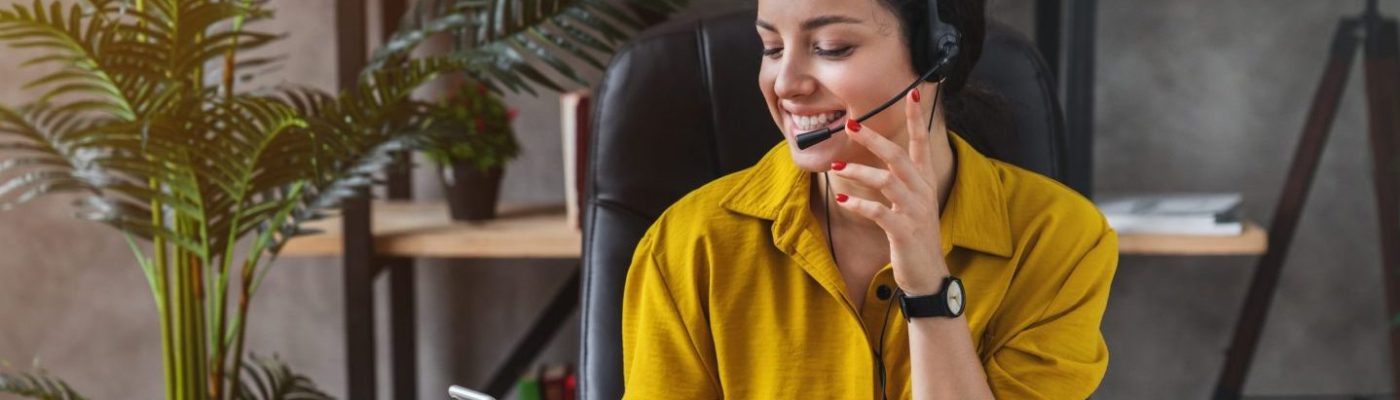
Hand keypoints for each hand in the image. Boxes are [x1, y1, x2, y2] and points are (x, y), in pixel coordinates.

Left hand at [830, 87, 948, 294]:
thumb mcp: (911, 204)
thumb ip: (898, 182)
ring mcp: (915, 211)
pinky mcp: (904, 231)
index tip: (911, 94)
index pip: (921, 143)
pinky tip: (842, 198)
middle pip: (898, 156)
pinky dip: (858, 204)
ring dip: (858, 172)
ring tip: (835, 167)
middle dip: (873, 139)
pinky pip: (879, 212)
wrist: (928, 274)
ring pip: (887, 181)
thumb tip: (877, 161)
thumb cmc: (914, 235)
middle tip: (850, 124)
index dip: (917, 118)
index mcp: (924, 181)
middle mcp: (922, 191)